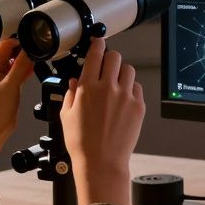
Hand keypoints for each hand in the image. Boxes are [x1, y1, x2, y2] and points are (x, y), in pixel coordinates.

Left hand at [0, 39, 35, 184]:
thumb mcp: (11, 85)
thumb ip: (21, 65)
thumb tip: (30, 49)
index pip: (5, 42)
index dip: (19, 41)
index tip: (32, 43)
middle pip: (10, 49)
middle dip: (24, 49)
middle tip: (35, 54)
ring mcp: (0, 75)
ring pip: (15, 59)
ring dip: (25, 60)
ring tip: (33, 65)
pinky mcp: (7, 83)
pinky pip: (17, 69)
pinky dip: (25, 69)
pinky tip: (31, 72)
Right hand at [61, 37, 144, 204]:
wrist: (101, 162)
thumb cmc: (82, 143)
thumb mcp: (66, 115)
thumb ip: (70, 93)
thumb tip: (74, 81)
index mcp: (88, 87)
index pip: (95, 54)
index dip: (97, 44)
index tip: (98, 43)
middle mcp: (108, 88)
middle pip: (114, 56)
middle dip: (109, 58)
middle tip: (106, 65)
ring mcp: (125, 96)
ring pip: (128, 69)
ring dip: (121, 72)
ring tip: (115, 83)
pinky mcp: (138, 106)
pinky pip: (137, 87)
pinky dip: (130, 88)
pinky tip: (122, 98)